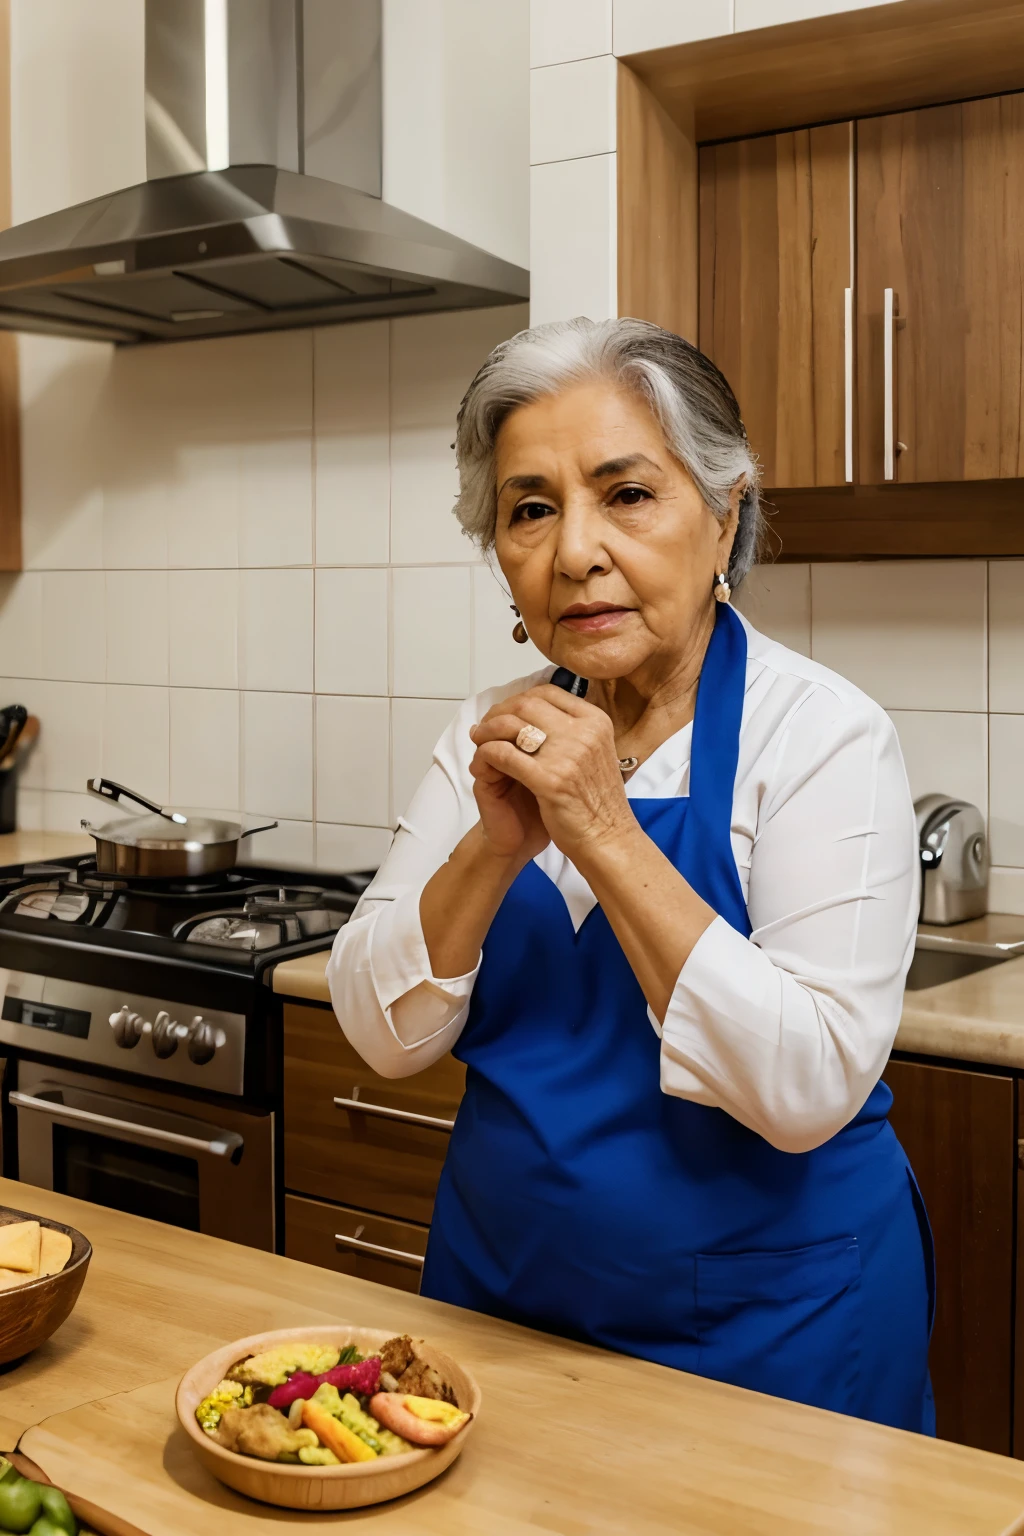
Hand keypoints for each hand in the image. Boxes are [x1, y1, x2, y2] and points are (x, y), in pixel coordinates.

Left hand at [469, 685, 635, 863]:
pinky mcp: (549, 780)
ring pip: (512, 725)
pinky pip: (505, 755)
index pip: (549, 693)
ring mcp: (567, 755)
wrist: (608, 838)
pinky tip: (483, 759)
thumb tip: (538, 717)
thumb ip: (575, 733)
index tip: (506, 713)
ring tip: (479, 740)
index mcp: (596, 722)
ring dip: (488, 730)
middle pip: (527, 704)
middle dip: (500, 712)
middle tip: (486, 727)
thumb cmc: (599, 800)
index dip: (520, 699)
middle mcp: (583, 732)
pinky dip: (488, 753)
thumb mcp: (597, 754)